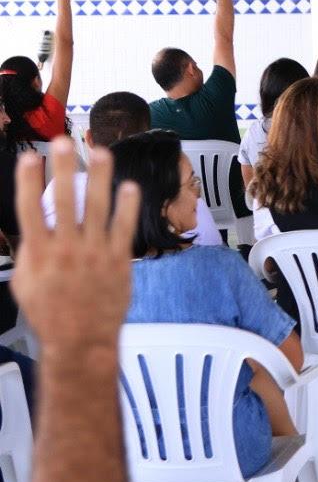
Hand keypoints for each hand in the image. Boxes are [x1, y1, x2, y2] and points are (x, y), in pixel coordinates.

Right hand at [11, 140, 137, 355]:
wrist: (81, 340)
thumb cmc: (51, 313)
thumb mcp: (24, 283)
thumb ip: (28, 252)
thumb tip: (29, 227)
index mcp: (39, 254)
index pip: (30, 209)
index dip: (29, 181)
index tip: (30, 158)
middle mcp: (66, 249)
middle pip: (65, 199)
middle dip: (64, 167)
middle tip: (63, 142)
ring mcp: (94, 253)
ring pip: (98, 207)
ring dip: (100, 177)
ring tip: (101, 152)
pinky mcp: (118, 259)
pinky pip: (124, 227)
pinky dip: (128, 206)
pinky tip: (130, 187)